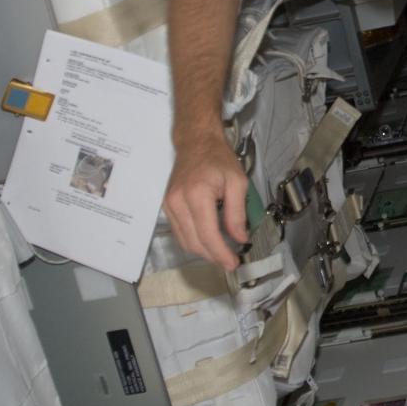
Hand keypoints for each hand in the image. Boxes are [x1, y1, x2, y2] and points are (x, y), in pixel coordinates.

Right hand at [163, 130, 249, 269]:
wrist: (196, 142)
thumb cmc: (218, 159)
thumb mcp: (237, 182)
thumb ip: (237, 213)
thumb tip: (240, 239)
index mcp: (197, 195)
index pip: (207, 234)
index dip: (220, 253)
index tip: (233, 263)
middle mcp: (178, 202)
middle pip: (194, 242)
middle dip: (213, 256)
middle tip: (230, 260)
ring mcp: (169, 205)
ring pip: (184, 241)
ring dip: (203, 251)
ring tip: (221, 252)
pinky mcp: (166, 206)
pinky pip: (179, 232)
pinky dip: (194, 241)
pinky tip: (208, 240)